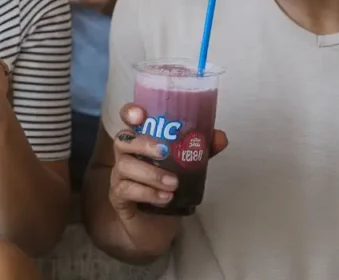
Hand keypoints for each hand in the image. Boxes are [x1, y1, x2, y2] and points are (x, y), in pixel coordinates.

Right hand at [109, 103, 227, 220]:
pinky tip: (166, 198)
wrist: (156, 225)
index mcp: (140, 141)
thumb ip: (202, 150)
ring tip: (173, 184)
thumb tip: (220, 136)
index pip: (128, 120)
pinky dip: (147, 193)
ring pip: (124, 166)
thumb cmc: (169, 187)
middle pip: (122, 140)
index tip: (141, 115)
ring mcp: (119, 175)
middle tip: (164, 152)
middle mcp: (125, 155)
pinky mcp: (117, 196)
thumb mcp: (188, 167)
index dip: (130, 113)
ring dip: (151, 174)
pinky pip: (125, 189)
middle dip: (142, 143)